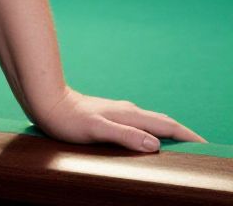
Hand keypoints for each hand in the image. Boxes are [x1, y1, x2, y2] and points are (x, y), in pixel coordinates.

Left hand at [32, 86, 206, 151]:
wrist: (46, 101)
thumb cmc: (67, 119)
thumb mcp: (95, 130)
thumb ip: (124, 135)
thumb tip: (154, 144)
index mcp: (129, 114)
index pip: (167, 125)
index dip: (188, 136)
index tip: (206, 147)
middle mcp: (128, 111)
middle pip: (164, 122)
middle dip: (184, 135)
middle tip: (201, 150)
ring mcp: (119, 112)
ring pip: (152, 122)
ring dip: (169, 133)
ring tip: (182, 148)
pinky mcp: (110, 115)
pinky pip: (140, 124)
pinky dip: (153, 131)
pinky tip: (148, 139)